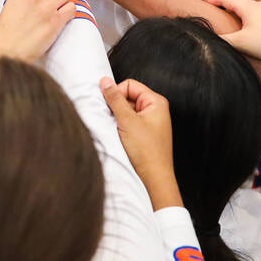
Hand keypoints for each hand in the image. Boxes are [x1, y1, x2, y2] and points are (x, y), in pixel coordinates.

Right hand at [0, 0, 76, 61]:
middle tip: (57, 1)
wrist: (8, 53)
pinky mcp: (56, 20)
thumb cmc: (7, 36)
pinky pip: (72, 8)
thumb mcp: (9, 7)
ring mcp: (46, 7)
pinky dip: (70, 12)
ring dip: (66, 1)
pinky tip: (64, 19)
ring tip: (61, 10)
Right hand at [100, 77, 181, 209]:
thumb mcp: (127, 121)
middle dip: (116, 107)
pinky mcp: (144, 134)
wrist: (154, 179)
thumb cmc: (147, 152)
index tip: (109, 106)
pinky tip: (120, 137)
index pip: (130, 85)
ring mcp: (150, 123)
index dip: (117, 93)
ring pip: (126, 111)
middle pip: (128, 97)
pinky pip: (128, 123)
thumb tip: (105, 82)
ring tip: (118, 131)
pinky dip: (121, 128)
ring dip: (118, 119)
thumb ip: (114, 99)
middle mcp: (155, 110)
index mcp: (156, 102)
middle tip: (113, 120)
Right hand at [205, 0, 260, 81]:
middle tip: (216, 12)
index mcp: (249, 7)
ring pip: (251, 7)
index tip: (204, 3)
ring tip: (235, 20)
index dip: (212, 0)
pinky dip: (253, 17)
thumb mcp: (242, 43)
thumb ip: (223, 39)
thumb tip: (208, 35)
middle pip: (238, 1)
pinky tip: (255, 28)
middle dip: (225, 5)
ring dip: (240, 12)